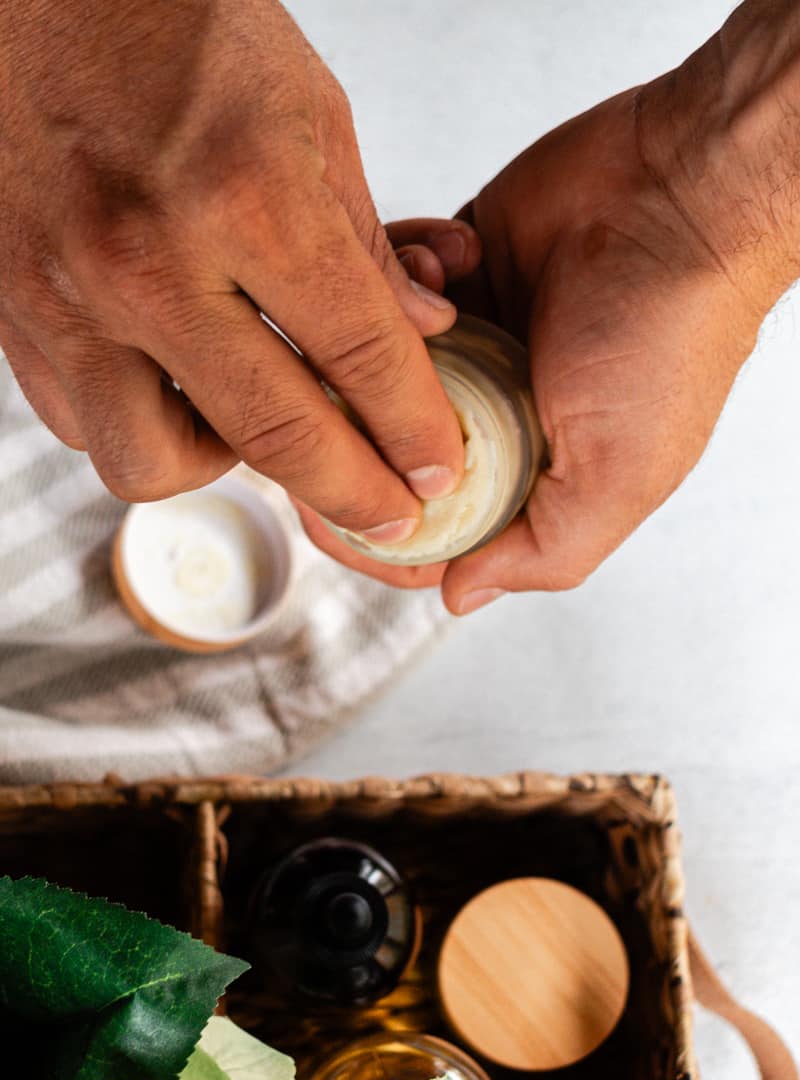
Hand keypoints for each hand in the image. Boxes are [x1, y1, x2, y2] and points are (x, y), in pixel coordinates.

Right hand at [0, 0, 463, 542]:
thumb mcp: (306, 109)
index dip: (414, 431)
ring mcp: (67, 295)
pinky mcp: (12, 310)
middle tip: (390, 512)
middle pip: (275, 438)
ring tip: (258, 420)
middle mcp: (148, 262)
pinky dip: (139, 422)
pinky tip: (177, 382)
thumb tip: (418, 332)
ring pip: (152, 463)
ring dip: (221, 463)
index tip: (437, 471)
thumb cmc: (165, 20)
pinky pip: (81, 421)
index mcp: (244, 195)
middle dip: (355, 494)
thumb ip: (361, 240)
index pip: (361, 356)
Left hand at [302, 2, 799, 609]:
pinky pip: (385, 281)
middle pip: (386, 454)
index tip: (329, 511)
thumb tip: (457, 597)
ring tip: (433, 308)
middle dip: (355, 432)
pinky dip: (404, 265)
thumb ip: (542, 552)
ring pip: (371, 367)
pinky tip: (449, 258)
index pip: (431, 535)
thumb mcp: (617, 477)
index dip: (376, 536)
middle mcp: (493, 417)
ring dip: (382, 337)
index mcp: (527, 478)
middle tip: (337, 402)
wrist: (683, 194)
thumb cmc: (665, 339)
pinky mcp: (453, 273)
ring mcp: (469, 345)